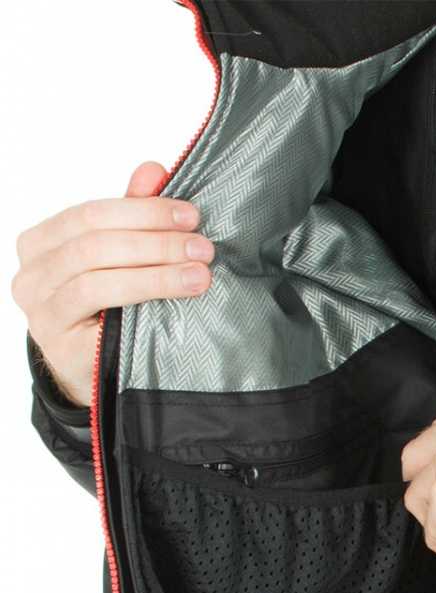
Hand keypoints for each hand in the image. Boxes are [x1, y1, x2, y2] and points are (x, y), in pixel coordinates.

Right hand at [12, 161, 213, 407]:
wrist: (92, 378)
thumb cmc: (107, 315)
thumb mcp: (119, 262)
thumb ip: (131, 217)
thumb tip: (154, 169)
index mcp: (41, 243)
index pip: (89, 214)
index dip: (142, 209)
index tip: (191, 214)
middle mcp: (31, 273)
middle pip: (94, 241)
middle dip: (155, 238)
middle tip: (202, 245)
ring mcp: (40, 308)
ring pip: (97, 273)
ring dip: (156, 268)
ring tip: (200, 271)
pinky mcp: (57, 341)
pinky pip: (98, 303)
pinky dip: (143, 291)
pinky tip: (179, 291)